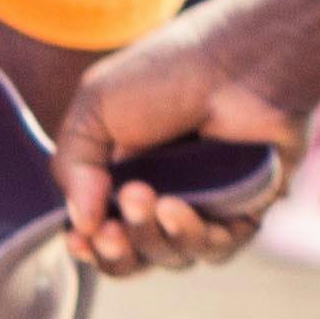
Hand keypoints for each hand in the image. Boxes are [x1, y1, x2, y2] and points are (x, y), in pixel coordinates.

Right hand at [53, 15, 304, 277]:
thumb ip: (72, 168)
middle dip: (117, 250)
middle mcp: (166, 193)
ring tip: (152, 201)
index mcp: (125, 173)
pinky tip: (181, 209)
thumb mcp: (94, 108)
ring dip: (153, 239)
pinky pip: (217, 250)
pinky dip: (195, 239)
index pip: (101, 231)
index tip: (81, 239)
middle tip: (112, 226)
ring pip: (172, 257)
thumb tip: (80, 226)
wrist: (241, 60)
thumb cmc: (168, 73)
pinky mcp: (247, 208)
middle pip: (133, 256)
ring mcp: (208, 204)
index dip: (89, 246)